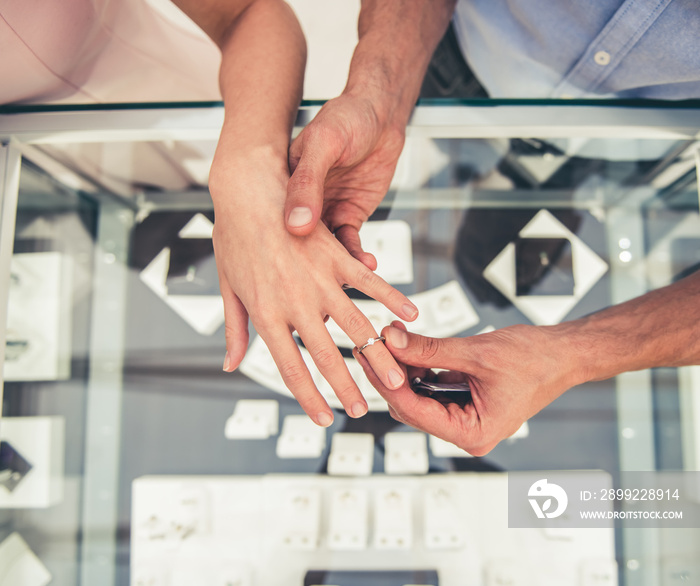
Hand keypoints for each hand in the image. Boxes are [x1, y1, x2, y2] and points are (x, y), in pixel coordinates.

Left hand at [212, 171, 417, 426]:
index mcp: (266, 313)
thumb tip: (230, 364)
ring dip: (378, 356)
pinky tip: (410, 314)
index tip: (323, 418)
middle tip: (363, 410)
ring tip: (396, 377)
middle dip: (347, 389)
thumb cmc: (233, 233)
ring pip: (356, 326)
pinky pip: (370, 282)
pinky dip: (393, 299)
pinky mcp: (336, 255)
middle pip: (327, 356)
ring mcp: (319, 279)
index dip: (308, 398)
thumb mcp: (228, 287)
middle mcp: (296, 302)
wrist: (248, 185)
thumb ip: (234, 329)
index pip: (290, 368)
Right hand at [285, 94, 405, 267]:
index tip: (277, 272)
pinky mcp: (349, 214)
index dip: (275, 249)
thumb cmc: (346, 118)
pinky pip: (349, 242)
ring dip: (335, 268)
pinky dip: (356, 256)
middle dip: (303, 270)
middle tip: (308, 293)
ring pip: (325, 249)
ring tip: (345, 283)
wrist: (381, 114)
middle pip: (298, 243)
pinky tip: (365, 265)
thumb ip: (309, 183)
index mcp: (286, 183)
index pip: (274, 222)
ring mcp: (326, 209)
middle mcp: (303, 201)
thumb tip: (297, 224)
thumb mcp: (323, 145)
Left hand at [355, 321, 584, 454]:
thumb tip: (391, 340)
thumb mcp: (475, 353)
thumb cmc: (535, 360)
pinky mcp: (463, 402)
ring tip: (390, 338)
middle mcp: (466, 432)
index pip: (415, 411)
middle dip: (391, 373)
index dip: (387, 382)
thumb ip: (430, 349)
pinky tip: (408, 345)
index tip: (369, 356)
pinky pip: (431, 388)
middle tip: (371, 343)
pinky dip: (419, 368)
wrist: (563, 354)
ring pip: (418, 396)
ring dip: (404, 368)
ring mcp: (464, 418)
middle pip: (412, 406)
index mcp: (473, 433)